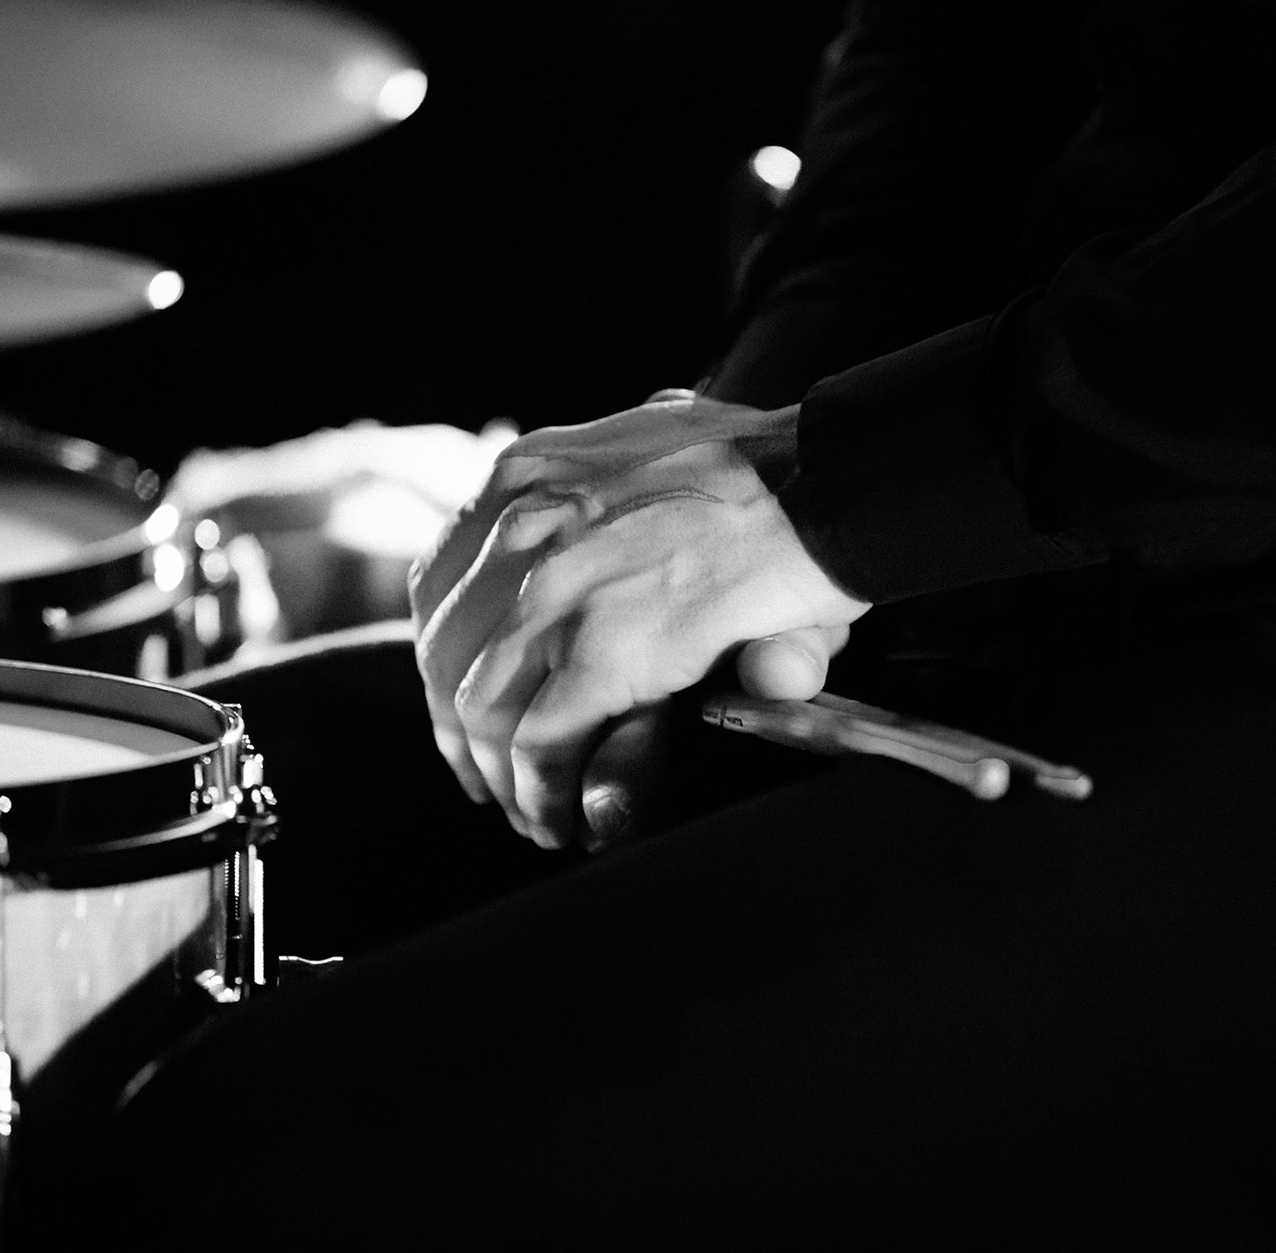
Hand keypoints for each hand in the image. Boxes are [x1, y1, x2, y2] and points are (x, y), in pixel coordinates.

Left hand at [410, 395, 868, 847]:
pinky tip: (558, 818)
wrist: (834, 475)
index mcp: (530, 473)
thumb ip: (645, 508)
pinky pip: (537, 742)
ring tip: (530, 814)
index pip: (441, 578)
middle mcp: (521, 523)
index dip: (445, 658)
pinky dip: (539, 791)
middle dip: (458, 730)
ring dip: (498, 774)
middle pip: (443, 650)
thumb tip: (645, 558)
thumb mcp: (678, 458)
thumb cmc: (779, 471)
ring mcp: (553, 589)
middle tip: (487, 778)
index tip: (462, 702)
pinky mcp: (602, 651)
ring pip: (478, 706)